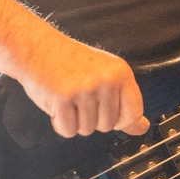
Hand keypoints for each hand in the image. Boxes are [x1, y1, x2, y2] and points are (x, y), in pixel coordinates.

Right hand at [17, 42, 149, 137]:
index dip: (118, 119)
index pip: (133, 113)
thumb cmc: (69, 62)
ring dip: (74, 120)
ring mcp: (85, 89)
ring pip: (88, 130)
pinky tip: (57, 103)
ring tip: (68, 97)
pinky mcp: (63, 99)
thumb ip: (125, 103)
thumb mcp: (104, 76)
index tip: (104, 107)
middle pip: (108, 126)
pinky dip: (60, 123)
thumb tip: (142, 127)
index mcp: (121, 73)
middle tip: (79, 97)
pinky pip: (68, 130)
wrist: (37, 47)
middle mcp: (106, 80)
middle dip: (91, 118)